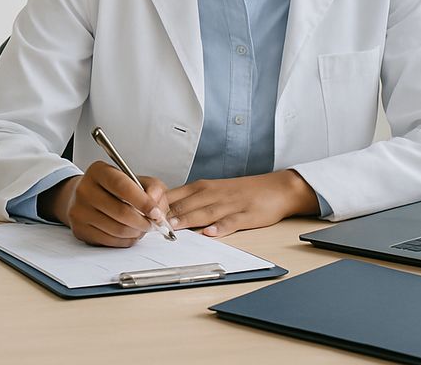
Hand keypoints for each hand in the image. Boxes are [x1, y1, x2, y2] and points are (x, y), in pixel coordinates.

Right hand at [38, 161, 170, 246]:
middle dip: (143, 221)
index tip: (156, 212)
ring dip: (136, 232)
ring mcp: (80, 211)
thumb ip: (152, 187)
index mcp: (98, 171)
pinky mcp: (79, 229)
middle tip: (153, 224)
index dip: (143, 201)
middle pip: (120, 211)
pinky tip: (130, 233)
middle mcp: (85, 189)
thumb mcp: (135, 178)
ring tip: (142, 228)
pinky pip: (109, 241)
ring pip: (116, 229)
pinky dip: (125, 240)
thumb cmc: (113, 188)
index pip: (122, 186)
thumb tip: (157, 208)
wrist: (85, 196)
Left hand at [165, 169, 319, 236]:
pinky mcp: (246, 214)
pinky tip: (211, 233)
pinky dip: (221, 227)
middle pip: (187, 203)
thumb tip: (165, 213)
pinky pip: (232, 221)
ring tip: (174, 228)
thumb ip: (191, 201)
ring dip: (189, 219)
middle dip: (168, 214)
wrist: (276, 188)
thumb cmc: (242, 191)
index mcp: (203, 187)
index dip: (159, 205)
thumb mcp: (214, 191)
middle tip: (151, 224)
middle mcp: (213, 193)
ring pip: (205, 212)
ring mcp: (230, 204)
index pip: (175, 194)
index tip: (143, 214)